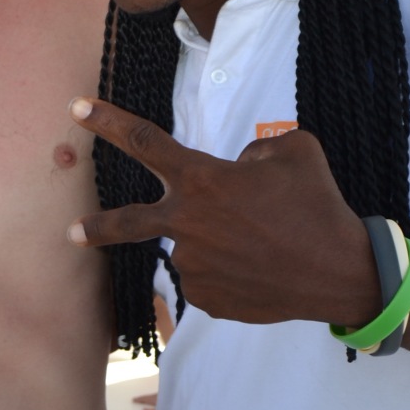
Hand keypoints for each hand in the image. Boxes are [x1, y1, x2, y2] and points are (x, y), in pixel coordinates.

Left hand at [66, 99, 378, 327]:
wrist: (338, 272)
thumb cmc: (317, 205)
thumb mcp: (293, 151)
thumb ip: (254, 152)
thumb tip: (237, 170)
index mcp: (203, 181)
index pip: (144, 142)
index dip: (108, 122)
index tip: (77, 109)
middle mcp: (187, 225)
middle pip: (129, 224)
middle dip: (97, 227)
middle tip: (72, 231)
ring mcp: (193, 267)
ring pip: (198, 247)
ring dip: (223, 244)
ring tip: (264, 246)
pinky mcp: (206, 300)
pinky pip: (213, 278)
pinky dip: (234, 272)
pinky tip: (262, 270)